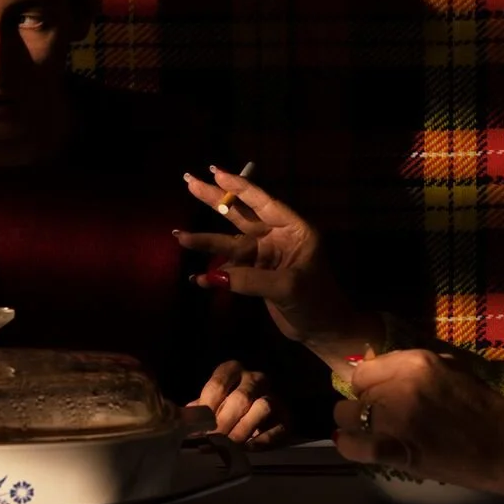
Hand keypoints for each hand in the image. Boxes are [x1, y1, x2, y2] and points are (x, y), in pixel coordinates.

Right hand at [177, 165, 379, 368]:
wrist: (323, 330)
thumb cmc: (316, 302)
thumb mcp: (287, 287)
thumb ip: (249, 279)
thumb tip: (211, 276)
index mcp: (293, 230)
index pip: (263, 203)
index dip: (238, 187)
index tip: (215, 173)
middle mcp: (277, 237)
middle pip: (241, 215)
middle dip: (215, 200)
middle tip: (189, 181)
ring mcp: (265, 256)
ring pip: (230, 243)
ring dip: (206, 241)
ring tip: (180, 237)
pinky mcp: (256, 274)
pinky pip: (230, 268)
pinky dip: (214, 274)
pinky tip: (197, 278)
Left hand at [189, 360, 286, 447]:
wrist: (257, 417)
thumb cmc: (225, 409)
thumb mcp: (210, 405)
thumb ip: (197, 411)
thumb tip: (182, 423)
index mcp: (233, 370)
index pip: (218, 384)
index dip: (207, 408)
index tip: (198, 427)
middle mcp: (255, 378)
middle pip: (241, 397)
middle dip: (224, 422)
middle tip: (212, 440)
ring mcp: (273, 396)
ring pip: (262, 407)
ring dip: (243, 429)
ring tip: (228, 446)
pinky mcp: (286, 418)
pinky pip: (277, 428)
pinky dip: (261, 440)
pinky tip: (247, 449)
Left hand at [334, 349, 503, 503]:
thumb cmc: (486, 409)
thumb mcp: (450, 370)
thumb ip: (412, 367)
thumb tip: (376, 365)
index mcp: (416, 361)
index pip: (364, 371)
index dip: (370, 386)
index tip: (381, 397)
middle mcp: (400, 385)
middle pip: (354, 394)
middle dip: (364, 406)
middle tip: (384, 419)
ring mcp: (395, 417)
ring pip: (345, 416)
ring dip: (356, 425)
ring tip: (375, 434)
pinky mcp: (395, 448)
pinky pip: (351, 445)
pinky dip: (351, 447)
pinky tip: (362, 448)